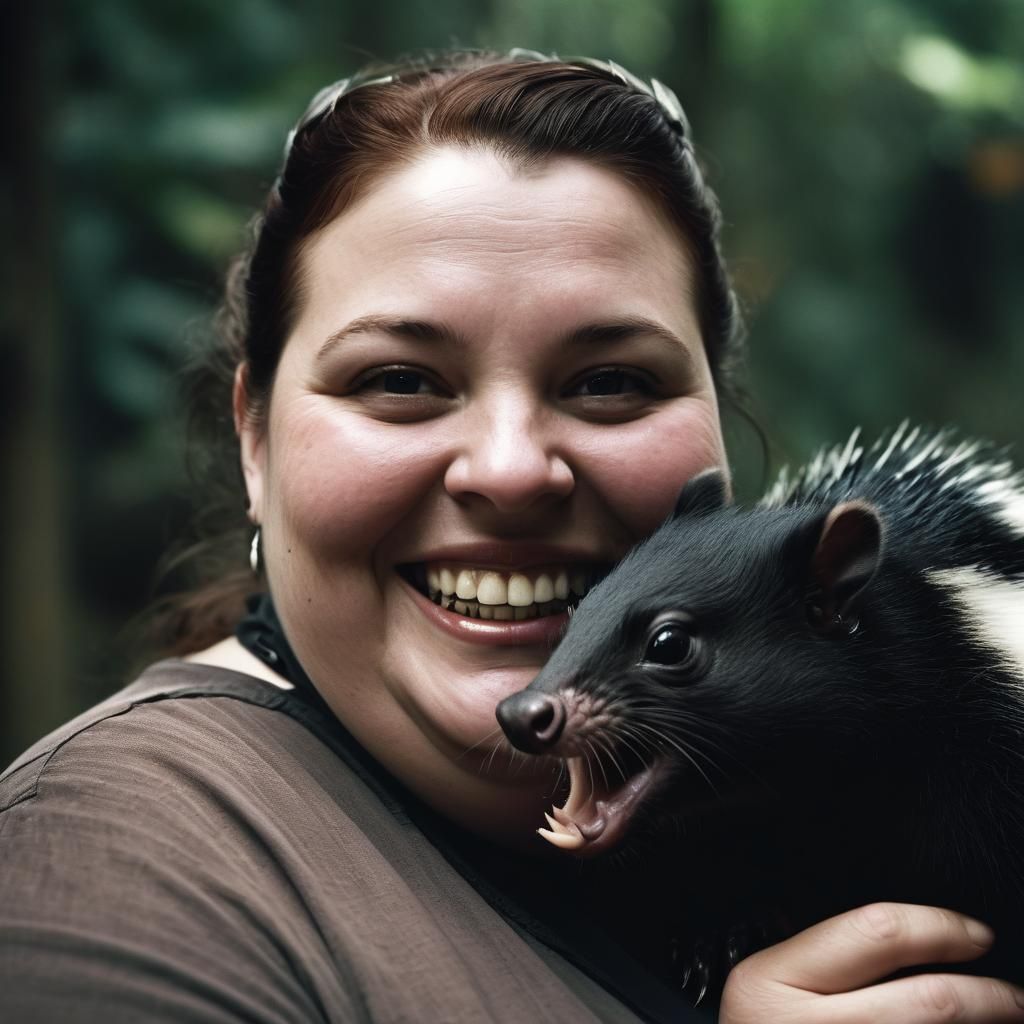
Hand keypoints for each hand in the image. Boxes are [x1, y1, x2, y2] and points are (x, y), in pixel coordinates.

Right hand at [719, 902, 1023, 1022]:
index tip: (974, 934)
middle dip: (989, 995)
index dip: (939, 928)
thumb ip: (826, 960)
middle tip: (1013, 994)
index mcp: (769, 982)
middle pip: (927, 1000)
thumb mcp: (773, 987)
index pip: (875, 932)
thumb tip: (920, 937)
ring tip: (1004, 1019)